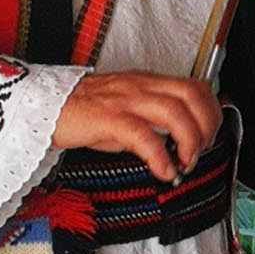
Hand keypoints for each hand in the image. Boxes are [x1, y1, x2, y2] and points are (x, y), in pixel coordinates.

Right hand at [52, 71, 222, 181]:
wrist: (44, 107)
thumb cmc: (85, 111)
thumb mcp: (127, 111)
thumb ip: (154, 122)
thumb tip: (180, 146)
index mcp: (148, 83)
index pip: (195, 87)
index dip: (210, 112)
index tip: (208, 137)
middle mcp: (141, 86)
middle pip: (192, 96)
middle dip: (206, 127)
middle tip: (199, 152)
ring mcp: (125, 100)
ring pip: (174, 112)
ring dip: (189, 142)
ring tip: (184, 163)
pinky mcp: (107, 117)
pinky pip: (143, 135)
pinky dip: (160, 156)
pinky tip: (162, 170)